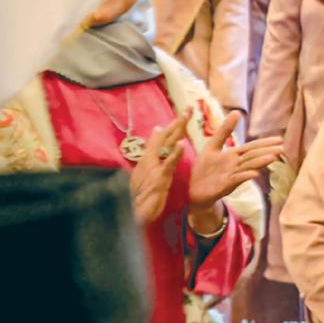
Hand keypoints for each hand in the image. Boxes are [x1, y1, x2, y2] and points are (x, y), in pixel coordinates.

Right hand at [129, 109, 189, 223]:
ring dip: (176, 130)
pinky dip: (175, 153)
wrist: (134, 214)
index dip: (175, 124)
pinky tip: (181, 144)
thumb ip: (152, 151)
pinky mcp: (159, 178)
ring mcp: (154, 167)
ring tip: (185, 117)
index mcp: (149, 157)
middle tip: (189, 107)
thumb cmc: (141, 194)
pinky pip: (168, 164)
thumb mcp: (146, 170)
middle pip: (165, 136)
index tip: (185, 111)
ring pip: (166, 145)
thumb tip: (156, 130)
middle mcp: (150, 159)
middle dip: (178, 121)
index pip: (163, 137)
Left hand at [189, 111, 283, 212]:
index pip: (252, 147)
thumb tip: (237, 111)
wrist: (193, 190)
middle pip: (253, 156)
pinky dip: (245, 176)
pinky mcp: (224, 186)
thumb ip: (225, 130)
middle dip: (267, 152)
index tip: (280, 139)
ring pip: (248, 167)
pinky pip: (236, 180)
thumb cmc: (204, 168)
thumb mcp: (213, 145)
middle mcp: (236, 165)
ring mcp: (231, 176)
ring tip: (273, 157)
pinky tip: (255, 174)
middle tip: (282, 149)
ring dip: (260, 162)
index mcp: (234, 155)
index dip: (265, 142)